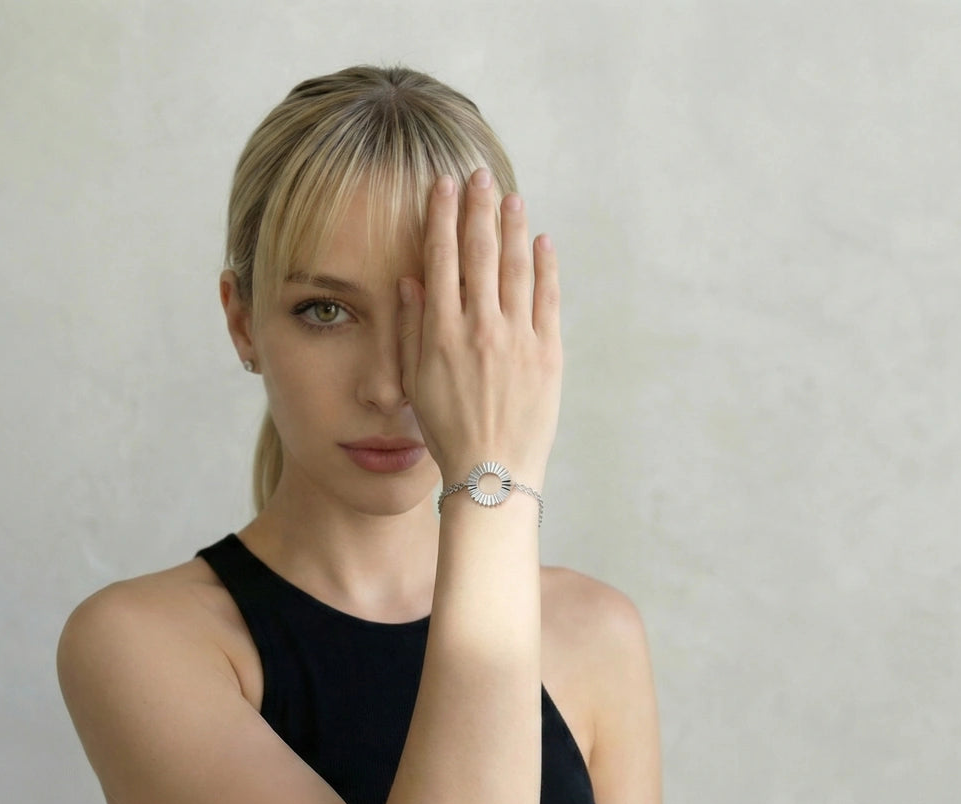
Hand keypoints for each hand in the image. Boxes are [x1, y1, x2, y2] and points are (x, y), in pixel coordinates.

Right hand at [396, 166, 562, 488]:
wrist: (494, 472)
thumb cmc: (448, 430)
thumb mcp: (416, 380)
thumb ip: (411, 327)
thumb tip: (411, 279)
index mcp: (441, 333)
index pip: (441, 259)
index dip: (441, 217)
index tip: (443, 187)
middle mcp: (480, 327)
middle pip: (480, 253)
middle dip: (478, 209)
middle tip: (479, 175)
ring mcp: (518, 338)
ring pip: (517, 267)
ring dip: (513, 228)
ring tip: (510, 198)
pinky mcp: (549, 353)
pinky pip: (547, 298)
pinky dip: (545, 266)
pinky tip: (542, 241)